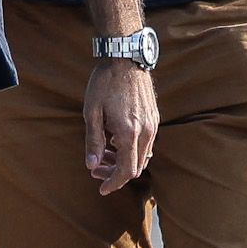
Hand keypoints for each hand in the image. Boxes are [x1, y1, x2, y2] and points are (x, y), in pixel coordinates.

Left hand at [83, 58, 156, 193]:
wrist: (125, 58)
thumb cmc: (104, 83)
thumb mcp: (91, 112)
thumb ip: (93, 141)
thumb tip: (92, 166)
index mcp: (129, 132)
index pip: (127, 171)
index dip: (114, 183)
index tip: (101, 189)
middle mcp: (146, 131)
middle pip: (136, 167)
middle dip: (116, 174)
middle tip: (96, 171)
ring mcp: (153, 125)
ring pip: (142, 156)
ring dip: (124, 162)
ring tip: (103, 156)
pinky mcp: (155, 118)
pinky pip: (146, 144)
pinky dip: (131, 150)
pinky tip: (114, 142)